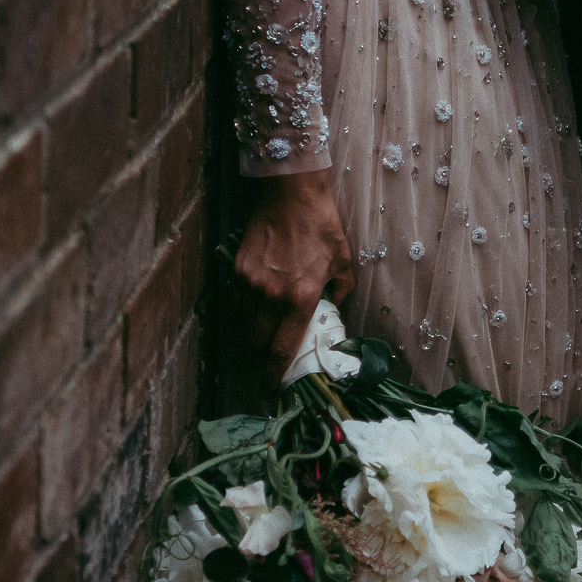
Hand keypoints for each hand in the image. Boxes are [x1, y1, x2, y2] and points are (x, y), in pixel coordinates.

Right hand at [234, 171, 356, 383]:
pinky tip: (260, 295)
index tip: (270, 389)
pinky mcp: (237, 269)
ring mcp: (250, 282)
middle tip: (273, 348)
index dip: (273, 375)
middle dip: (263, 352)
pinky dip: (246, 306)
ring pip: (245, 323)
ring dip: (255, 328)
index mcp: (301, 298)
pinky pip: (237, 300)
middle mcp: (272, 295)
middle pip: (257, 343)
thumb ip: (340, 293)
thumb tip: (334, 312)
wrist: (291, 192)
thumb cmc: (322, 226)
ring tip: (270, 316)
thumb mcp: (343, 262)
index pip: (281, 349)